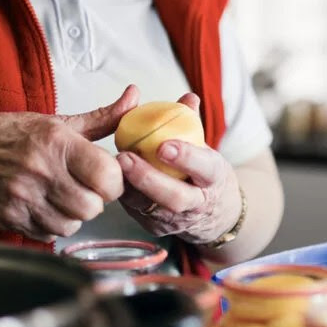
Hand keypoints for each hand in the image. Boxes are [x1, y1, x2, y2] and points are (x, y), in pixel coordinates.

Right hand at [0, 85, 139, 241]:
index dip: (115, 180)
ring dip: (76, 215)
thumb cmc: (19, 136)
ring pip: (72, 224)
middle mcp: (39, 170)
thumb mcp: (61, 122)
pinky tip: (48, 206)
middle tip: (88, 189)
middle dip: (96, 201)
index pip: (106, 176)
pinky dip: (55, 225)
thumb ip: (104, 117)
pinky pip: (50, 234)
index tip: (108, 176)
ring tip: (66, 197)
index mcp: (57, 143)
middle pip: (91, 207)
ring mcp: (22, 197)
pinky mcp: (11, 218)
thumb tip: (135, 96)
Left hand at [116, 94, 241, 244]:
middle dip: (149, 179)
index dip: (187, 158)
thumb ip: (193, 124)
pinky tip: (111, 178)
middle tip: (126, 158)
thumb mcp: (207, 149)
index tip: (165, 146)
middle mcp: (197, 204)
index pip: (205, 169)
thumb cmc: (205, 174)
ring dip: (130, 188)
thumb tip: (188, 98)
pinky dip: (124, 195)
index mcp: (214, 179)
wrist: (215, 216)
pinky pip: (137, 212)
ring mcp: (176, 220)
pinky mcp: (156, 228)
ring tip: (113, 167)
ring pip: (152, 209)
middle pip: (175, 197)